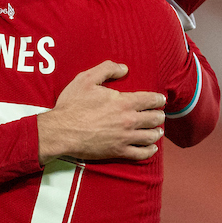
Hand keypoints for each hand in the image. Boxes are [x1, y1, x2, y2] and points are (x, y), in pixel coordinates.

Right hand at [37, 61, 165, 162]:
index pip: (150, 100)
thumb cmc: (72, 105)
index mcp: (123, 102)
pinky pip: (141, 154)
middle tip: (159, 115)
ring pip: (150, 136)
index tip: (161, 100)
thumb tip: (124, 68)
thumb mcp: (86, 79)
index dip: (158, 99)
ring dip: (157, 132)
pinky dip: (149, 151)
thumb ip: (107, 69)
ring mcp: (125, 138)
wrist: (61, 131)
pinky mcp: (118, 151)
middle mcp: (129, 120)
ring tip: (158, 131)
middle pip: (154, 118)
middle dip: (159, 115)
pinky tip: (151, 148)